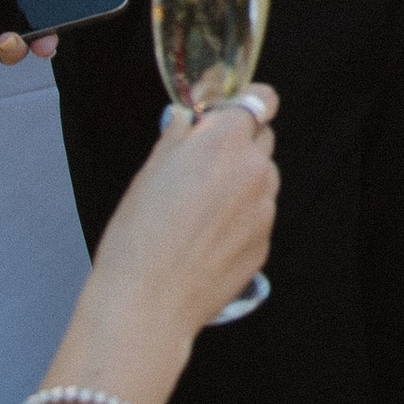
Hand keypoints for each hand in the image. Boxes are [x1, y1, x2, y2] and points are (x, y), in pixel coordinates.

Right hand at [72, 87, 279, 390]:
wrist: (147, 301)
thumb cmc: (139, 239)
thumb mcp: (149, 171)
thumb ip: (178, 137)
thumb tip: (186, 121)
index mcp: (225, 142)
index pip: (258, 101)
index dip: (245, 105)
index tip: (234, 112)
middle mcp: (253, 169)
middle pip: (262, 140)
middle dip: (238, 146)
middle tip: (203, 167)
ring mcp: (264, 208)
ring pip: (262, 179)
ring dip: (242, 183)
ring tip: (200, 210)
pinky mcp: (265, 242)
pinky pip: (259, 217)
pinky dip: (241, 219)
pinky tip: (206, 237)